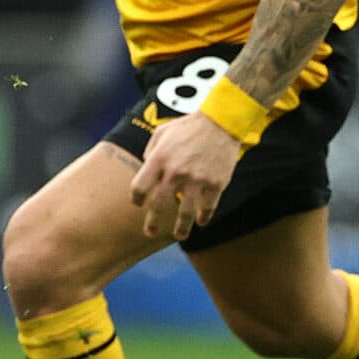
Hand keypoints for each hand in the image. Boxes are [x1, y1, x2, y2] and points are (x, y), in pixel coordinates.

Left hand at [129, 113, 240, 240]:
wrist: (220, 122)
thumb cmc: (189, 126)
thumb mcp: (162, 133)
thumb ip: (151, 152)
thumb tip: (147, 170)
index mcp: (158, 159)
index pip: (139, 187)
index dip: (137, 198)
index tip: (138, 203)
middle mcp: (175, 172)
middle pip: (159, 205)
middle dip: (153, 222)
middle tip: (149, 232)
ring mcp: (196, 180)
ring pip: (185, 212)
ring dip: (181, 228)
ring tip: (179, 235)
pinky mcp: (215, 184)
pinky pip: (208, 207)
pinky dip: (204, 216)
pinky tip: (201, 221)